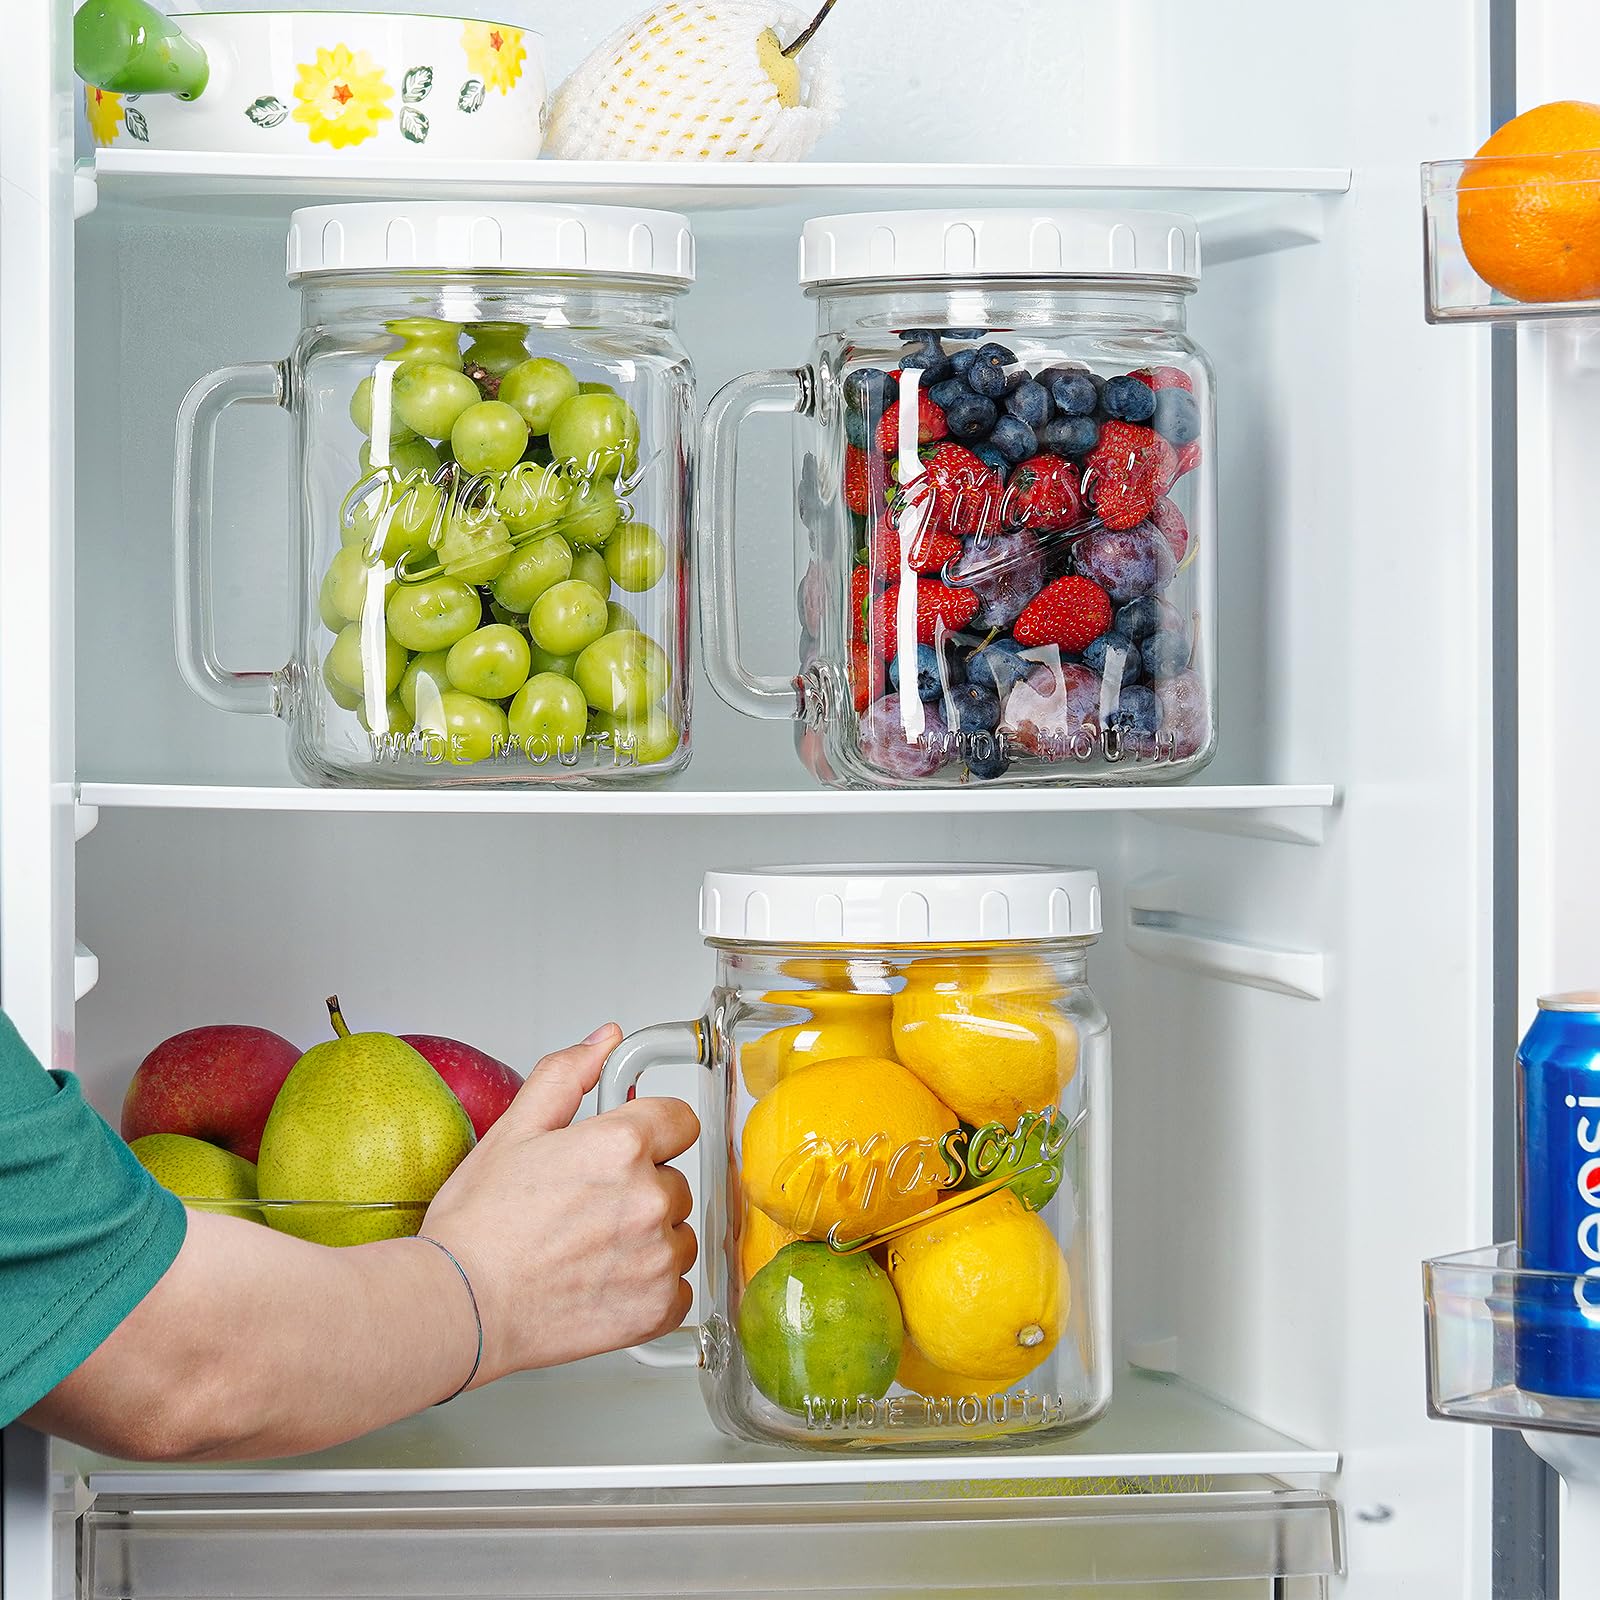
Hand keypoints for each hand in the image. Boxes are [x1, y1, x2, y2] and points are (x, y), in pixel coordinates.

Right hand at [421, 1024, 698, 1381]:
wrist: (460, 1309)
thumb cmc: (479, 1227)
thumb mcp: (514, 1130)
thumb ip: (566, 1075)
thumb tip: (606, 1041)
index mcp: (621, 1146)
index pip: (680, 1121)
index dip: (651, 1133)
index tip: (626, 1153)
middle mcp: (649, 1199)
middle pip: (675, 1180)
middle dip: (639, 1190)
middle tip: (585, 1210)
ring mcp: (657, 1257)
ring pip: (678, 1234)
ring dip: (648, 1240)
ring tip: (588, 1251)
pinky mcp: (657, 1308)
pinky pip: (677, 1288)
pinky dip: (650, 1289)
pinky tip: (602, 1285)